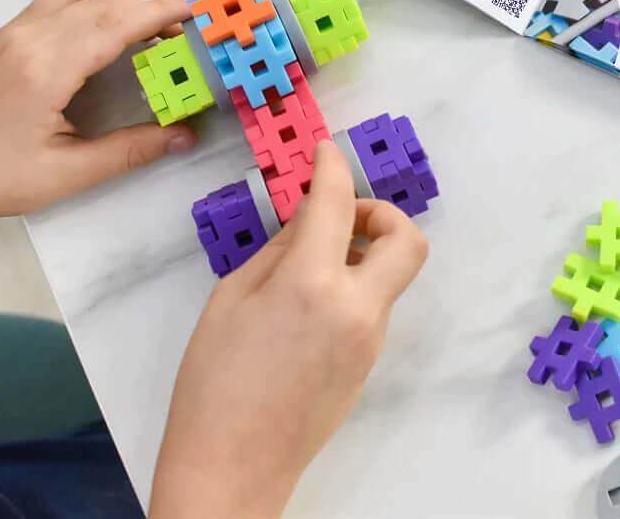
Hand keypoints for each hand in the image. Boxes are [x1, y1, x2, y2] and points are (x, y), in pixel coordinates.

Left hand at [0, 0, 196, 233]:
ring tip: (144, 29)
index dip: (157, 13)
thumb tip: (185, 135)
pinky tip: (104, 33)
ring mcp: (11, 34)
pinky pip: (54, 1)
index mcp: (44, 71)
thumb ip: (130, 150)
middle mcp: (27, 40)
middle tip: (181, 31)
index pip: (113, 24)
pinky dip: (90, 3)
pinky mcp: (3, 37)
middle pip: (100, 2)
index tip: (193, 10)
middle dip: (147, 8)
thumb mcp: (67, 173)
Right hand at [149, 140, 428, 518]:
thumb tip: (307, 218)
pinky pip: (373, 306)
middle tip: (340, 217)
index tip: (324, 152)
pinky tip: (307, 304)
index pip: (337, 203)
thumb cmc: (213, 384)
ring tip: (306, 265)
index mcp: (313, 285)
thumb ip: (278, 249)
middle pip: (407, 240)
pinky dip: (352, 287)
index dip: (332, 166)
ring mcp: (370, 339)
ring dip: (362, 253)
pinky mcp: (369, 362)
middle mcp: (357, 308)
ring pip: (389, 274)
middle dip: (382, 214)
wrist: (233, 467)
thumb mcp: (232, 298)